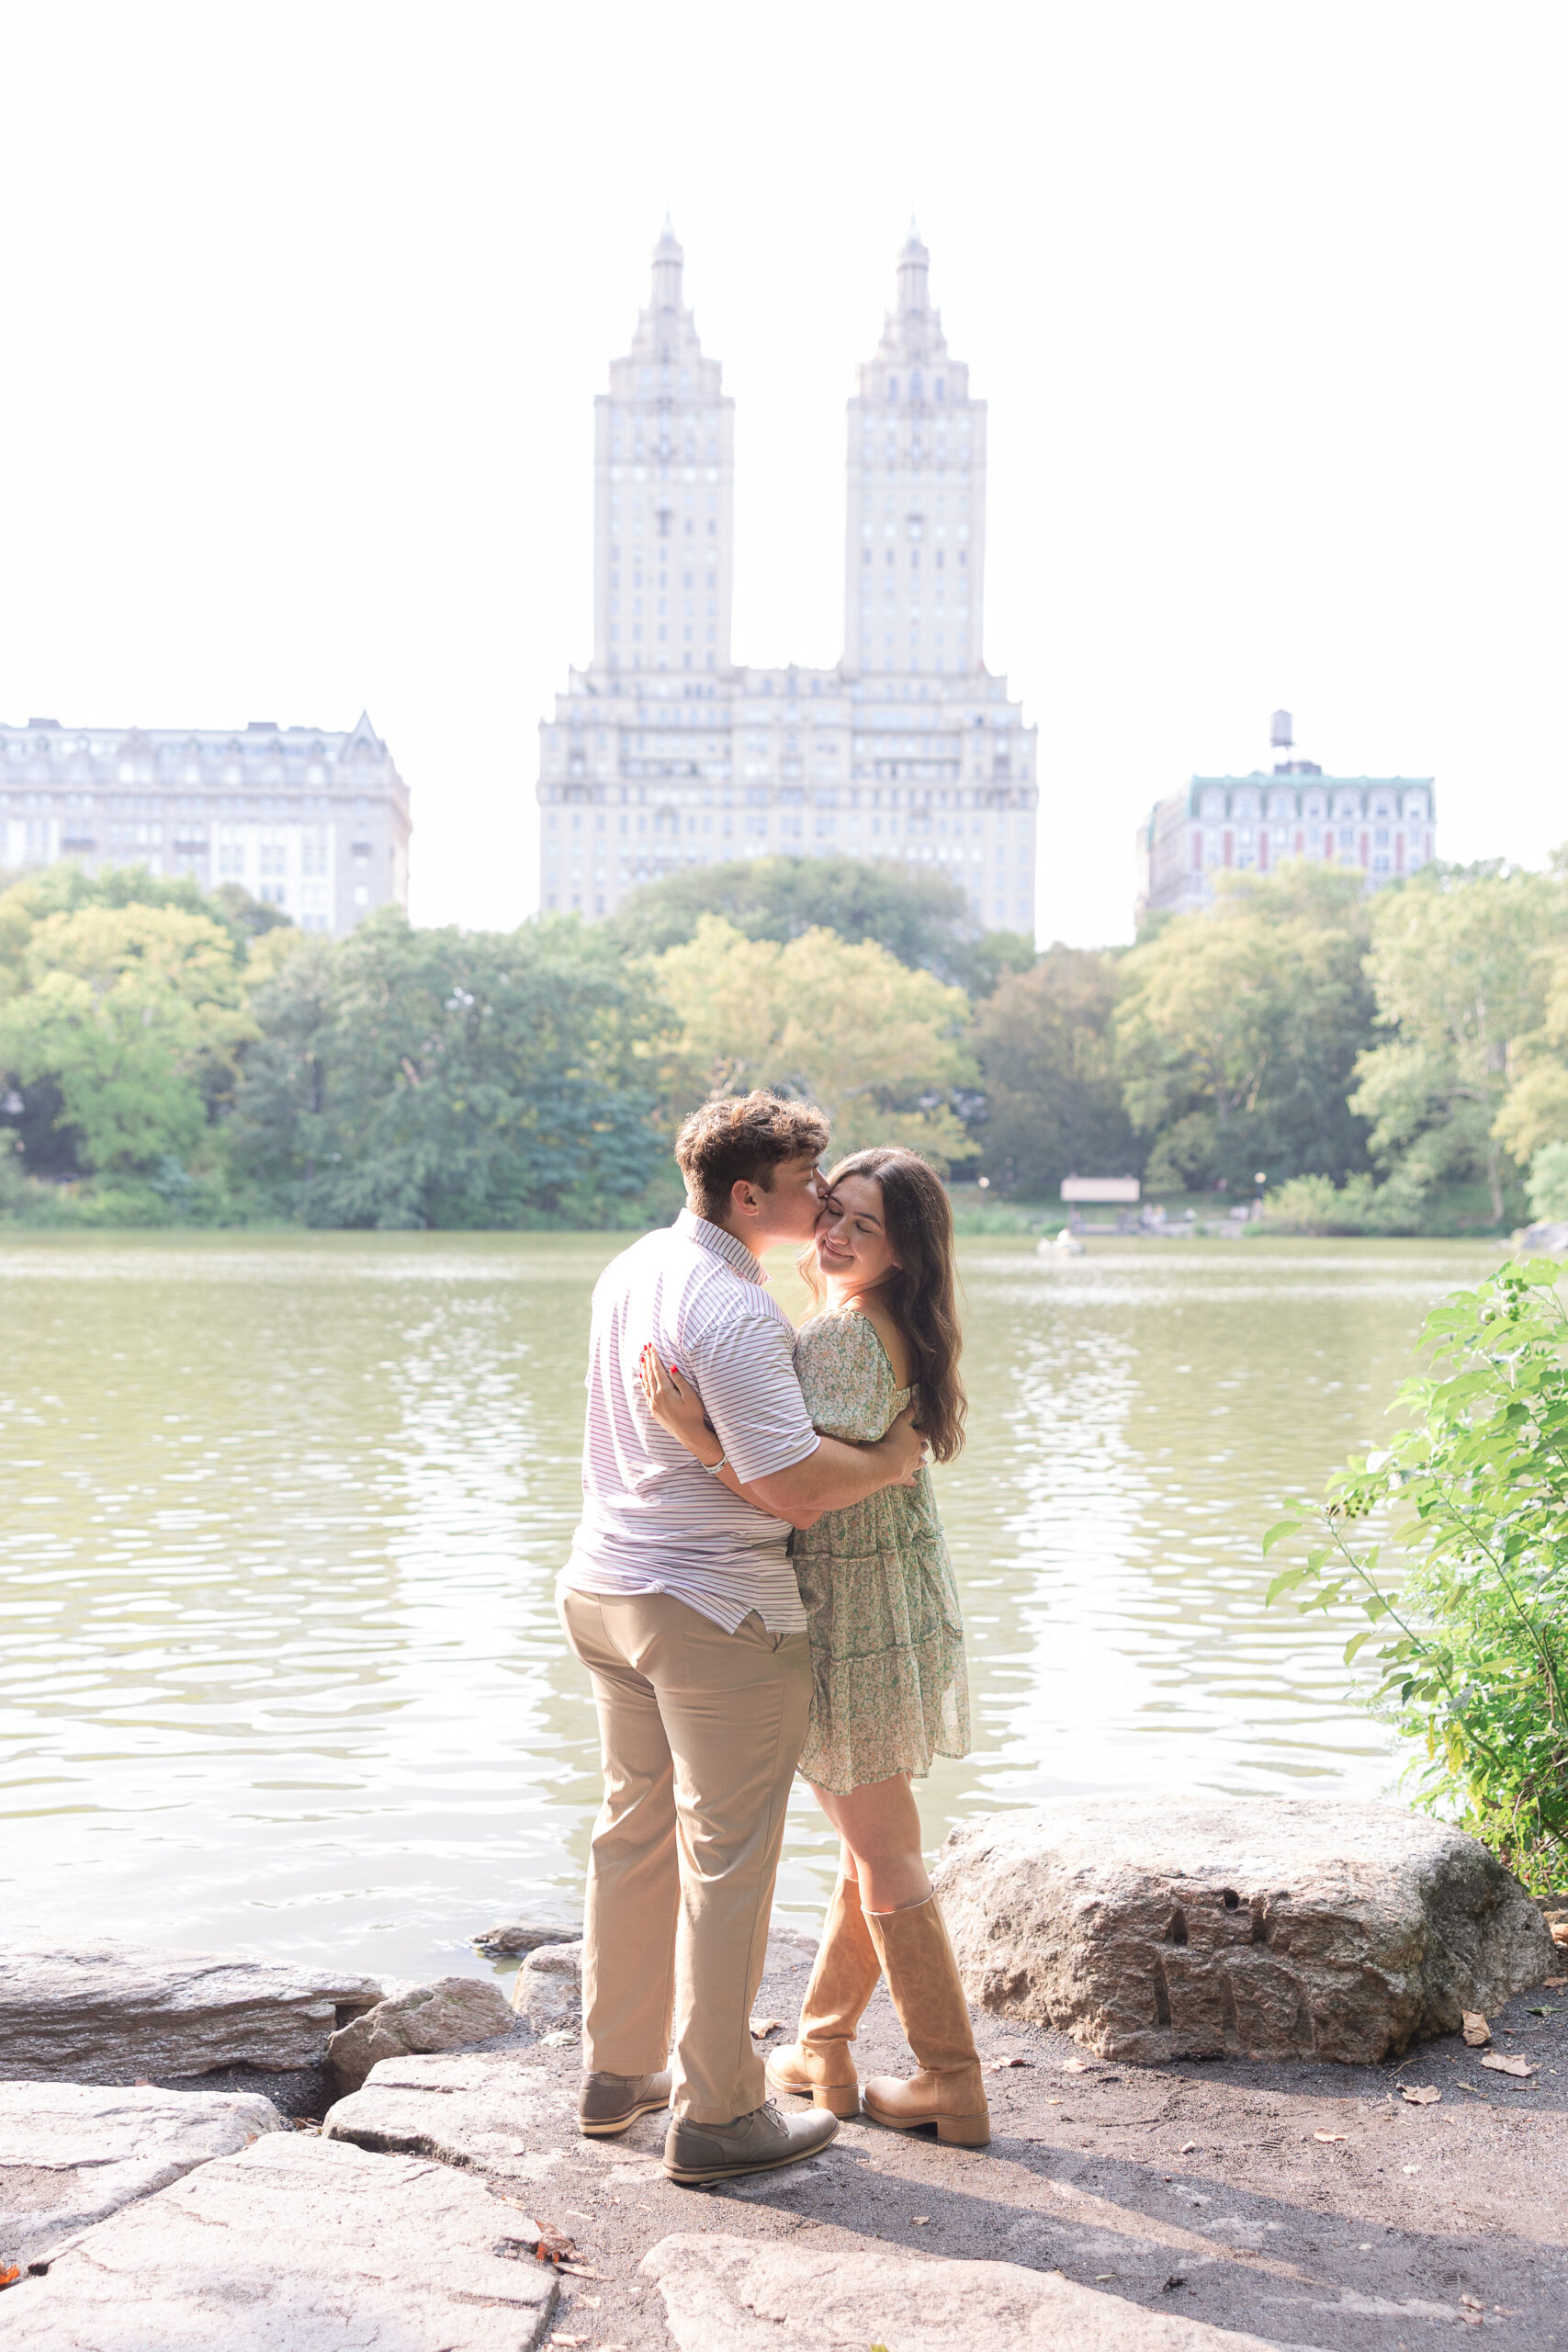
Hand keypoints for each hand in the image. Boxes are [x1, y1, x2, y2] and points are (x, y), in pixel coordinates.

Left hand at [638, 1344, 714, 1458]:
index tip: (652, 1346)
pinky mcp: (653, 1410)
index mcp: (665, 1391)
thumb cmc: (694, 1415)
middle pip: (650, 1374)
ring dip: (644, 1369)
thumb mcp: (690, 1396)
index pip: (658, 1369)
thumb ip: (680, 1381)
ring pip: (646, 1382)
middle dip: (648, 1359)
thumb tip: (671, 1367)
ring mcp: (653, 1404)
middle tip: (646, 1347)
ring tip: (643, 1358)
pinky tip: (642, 1377)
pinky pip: (645, 1392)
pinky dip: (643, 1382)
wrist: (689, 1434)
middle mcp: (656, 1397)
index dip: (655, 1357)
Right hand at [877, 1400, 925, 1488]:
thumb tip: (916, 1401)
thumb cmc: (892, 1440)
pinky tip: (913, 1483)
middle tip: (923, 1444)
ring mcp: (912, 1465)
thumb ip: (907, 1412)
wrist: (887, 1463)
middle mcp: (916, 1453)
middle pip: (923, 1448)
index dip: (924, 1430)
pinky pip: (910, 1480)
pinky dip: (912, 1481)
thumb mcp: (899, 1422)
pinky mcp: (905, 1477)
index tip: (925, 1428)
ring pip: (920, 1463)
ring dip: (921, 1461)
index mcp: (915, 1439)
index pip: (923, 1433)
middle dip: (923, 1445)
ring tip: (924, 1461)